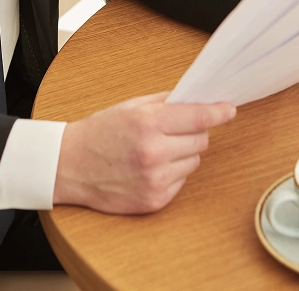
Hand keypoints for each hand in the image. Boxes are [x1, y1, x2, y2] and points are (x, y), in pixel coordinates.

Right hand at [53, 92, 235, 213]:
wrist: (69, 166)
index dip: (218, 112)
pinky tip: (149, 168)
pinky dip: (172, 173)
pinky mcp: (154, 200)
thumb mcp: (131, 106)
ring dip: (182, 154)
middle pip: (200, 140)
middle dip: (192, 132)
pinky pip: (181, 182)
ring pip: (194, 162)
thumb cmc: (99, 133)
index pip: (198, 118)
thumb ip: (165, 102)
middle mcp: (154, 152)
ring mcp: (155, 179)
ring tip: (155, 150)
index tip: (229, 109)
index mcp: (148, 123)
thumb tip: (196, 99)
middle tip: (172, 130)